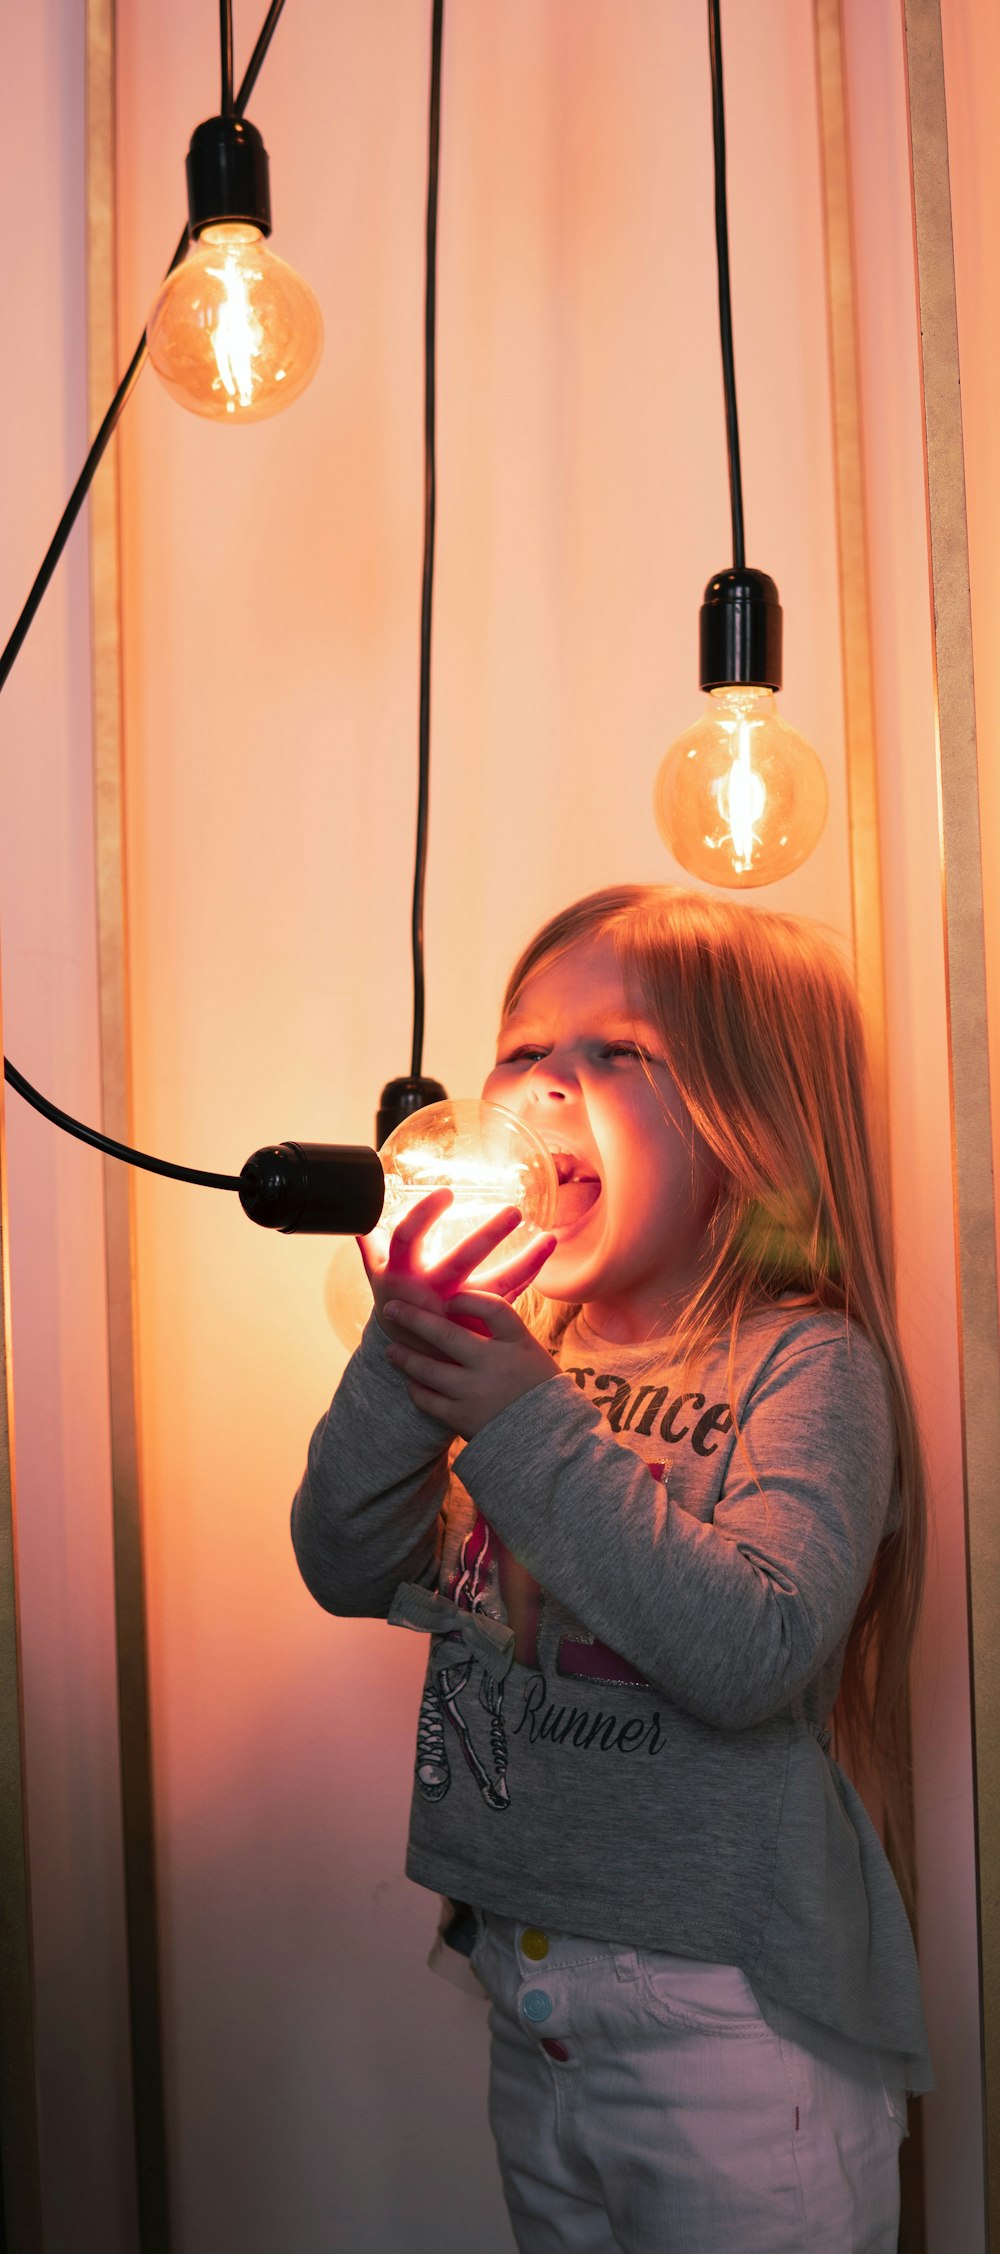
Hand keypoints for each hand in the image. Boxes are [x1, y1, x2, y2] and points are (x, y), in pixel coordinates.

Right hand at [359, 1187, 555, 1345]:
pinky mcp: (479, 1323)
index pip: (407, 1238)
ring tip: (549, 1237)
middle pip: (460, 1262)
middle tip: (513, 1211)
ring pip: (496, 1287)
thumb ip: (371, 1243)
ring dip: (525, 1261)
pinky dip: (528, 1273)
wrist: (410, 1357)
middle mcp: (430, 1293)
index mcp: (401, 1274)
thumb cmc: (397, 1302)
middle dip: (488, 1236)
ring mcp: (457, 1311)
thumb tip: (359, 1212)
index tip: (448, 1193)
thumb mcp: (377, 1275)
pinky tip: (545, 1251)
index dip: (425, 1214)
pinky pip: (508, 1296)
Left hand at [381, 1292, 558, 1437]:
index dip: (466, 1299)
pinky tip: (411, 1383)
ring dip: (405, 1357)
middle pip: (446, 1334)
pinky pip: (429, 1400)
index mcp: (518, 1342)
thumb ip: (503, 1334)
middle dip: (413, 1319)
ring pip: (429, 1369)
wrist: (550, 1442)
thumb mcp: (532, 1354)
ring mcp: (477, 1392)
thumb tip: (464, 1311)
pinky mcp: (464, 1418)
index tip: (447, 1300)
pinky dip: (416, 1390)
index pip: (491, 1307)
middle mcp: (495, 1364)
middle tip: (390, 1309)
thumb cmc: (539, 1391)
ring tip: (391, 1351)